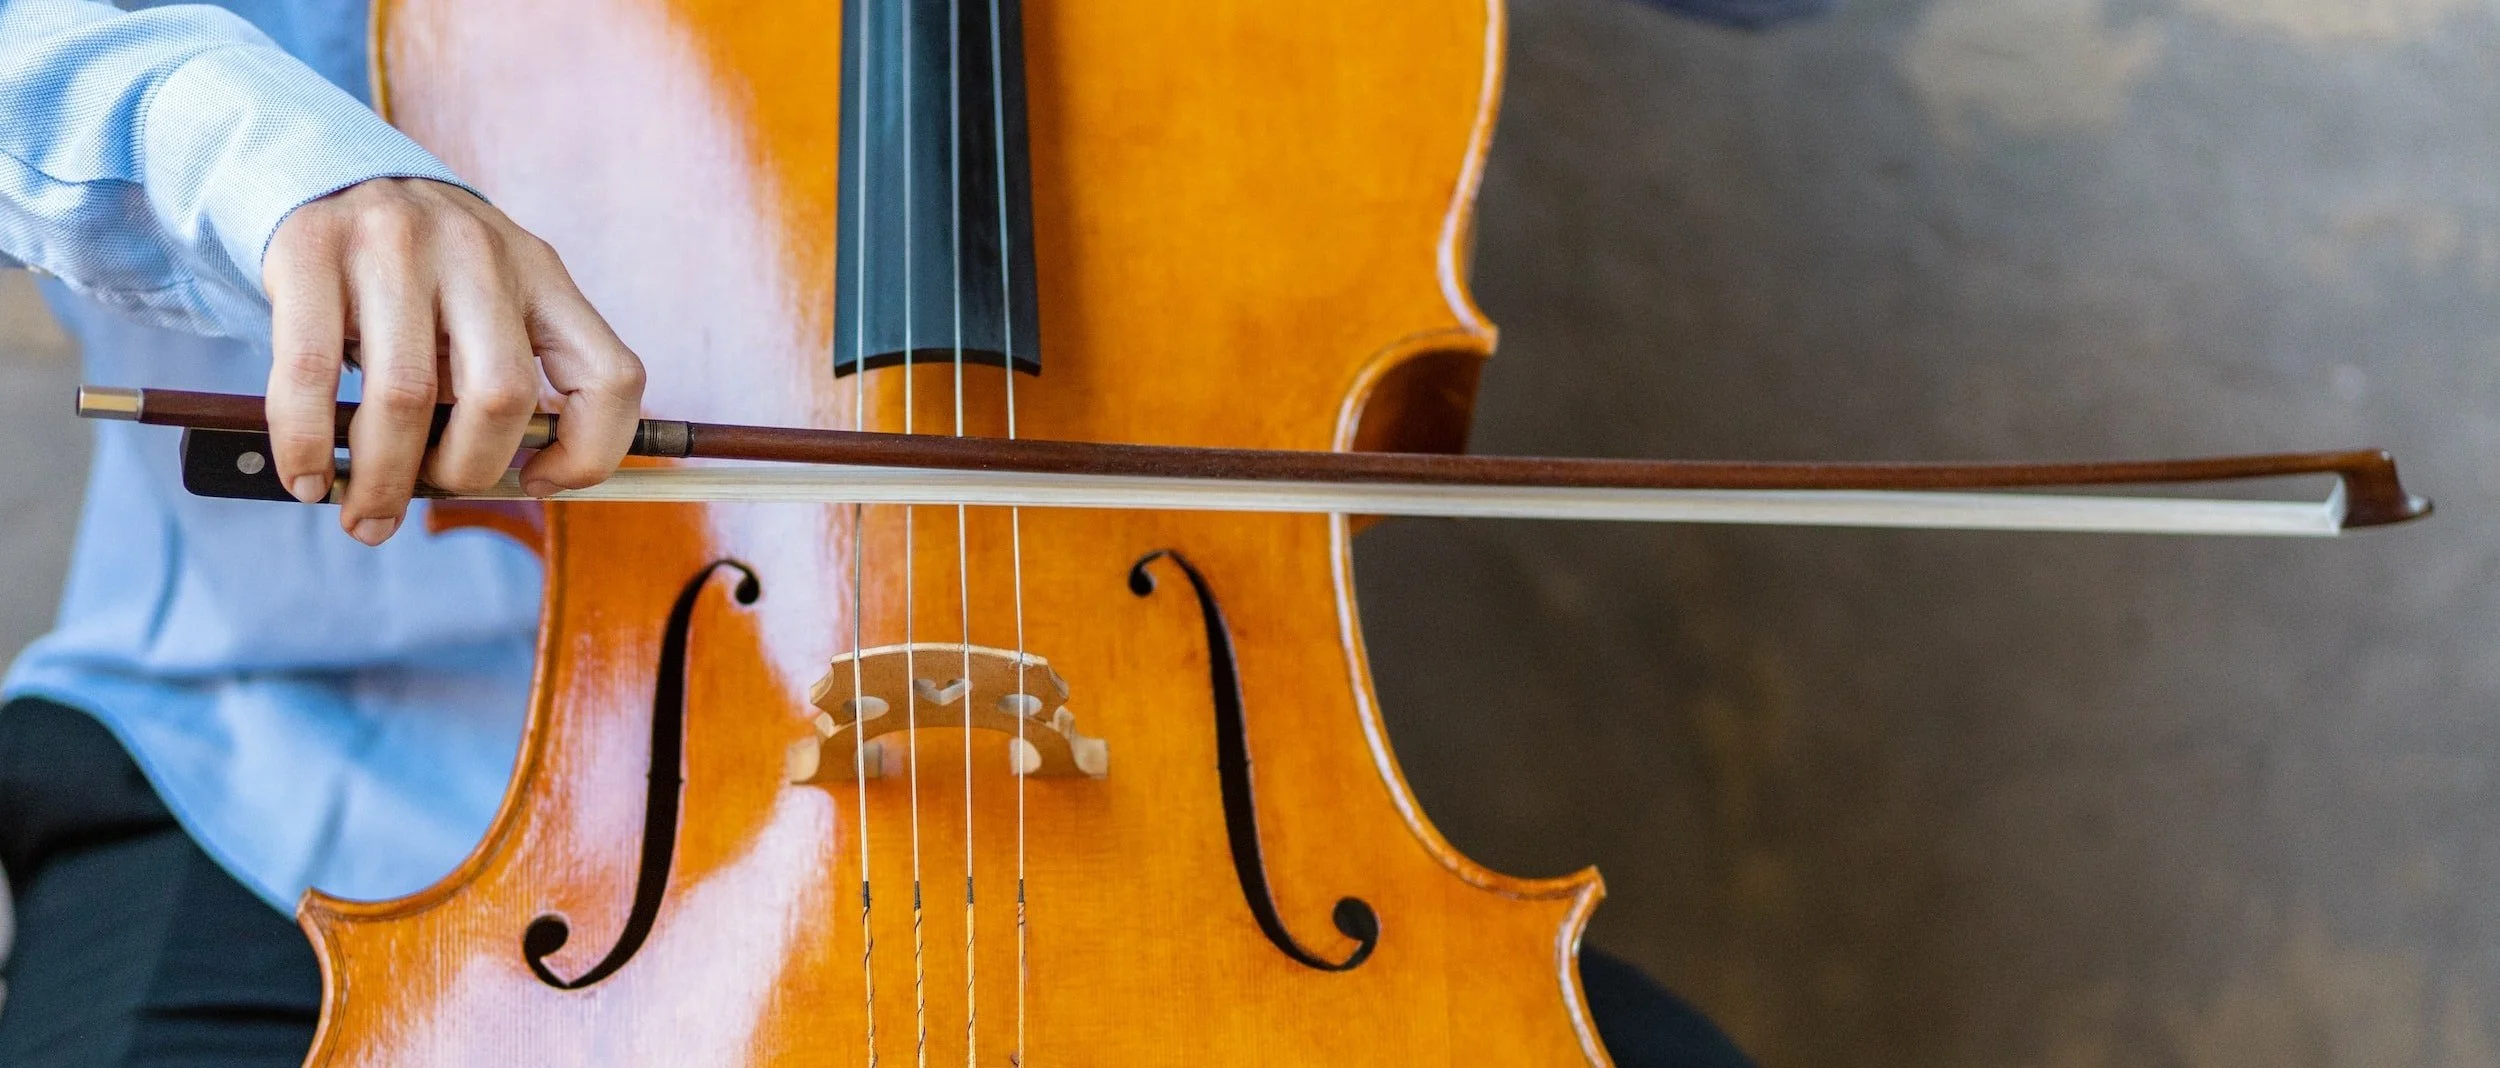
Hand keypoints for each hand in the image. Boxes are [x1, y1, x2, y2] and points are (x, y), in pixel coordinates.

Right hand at [261, 178, 645, 544]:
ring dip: (384, 478)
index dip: (590, 451)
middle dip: (465, 473)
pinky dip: (309, 445)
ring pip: (409, 395)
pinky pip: (314, 373)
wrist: (324, 165)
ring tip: (363, 515)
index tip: (539, 481)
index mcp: (543, 273)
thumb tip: (505, 484)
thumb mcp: (486, 301)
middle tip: (427, 497)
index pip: (611, 376)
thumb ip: (502, 377)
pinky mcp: (314, 247)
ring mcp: (397, 243)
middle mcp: (480, 252)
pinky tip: (310, 479)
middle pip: (502, 396)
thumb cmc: (418, 272)